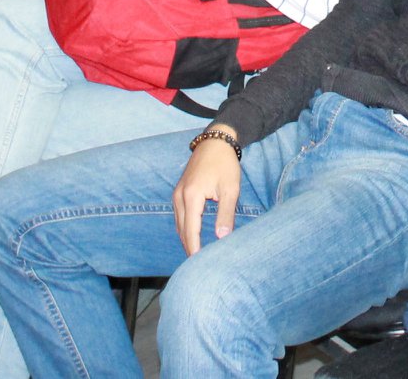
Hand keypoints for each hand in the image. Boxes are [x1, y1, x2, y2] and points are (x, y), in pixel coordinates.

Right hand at [173, 132, 242, 252]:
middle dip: (189, 247)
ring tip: (196, 256)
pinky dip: (185, 228)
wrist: (216, 142)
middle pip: (182, 229)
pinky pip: (179, 215)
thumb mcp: (230, 189)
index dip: (194, 248)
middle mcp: (180, 196)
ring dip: (186, 239)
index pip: (190, 230)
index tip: (198, 264)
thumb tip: (222, 237)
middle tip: (197, 266)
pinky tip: (193, 236)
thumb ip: (226, 214)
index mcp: (192, 196)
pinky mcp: (179, 191)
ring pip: (179, 223)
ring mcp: (177, 193)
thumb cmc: (225, 164)